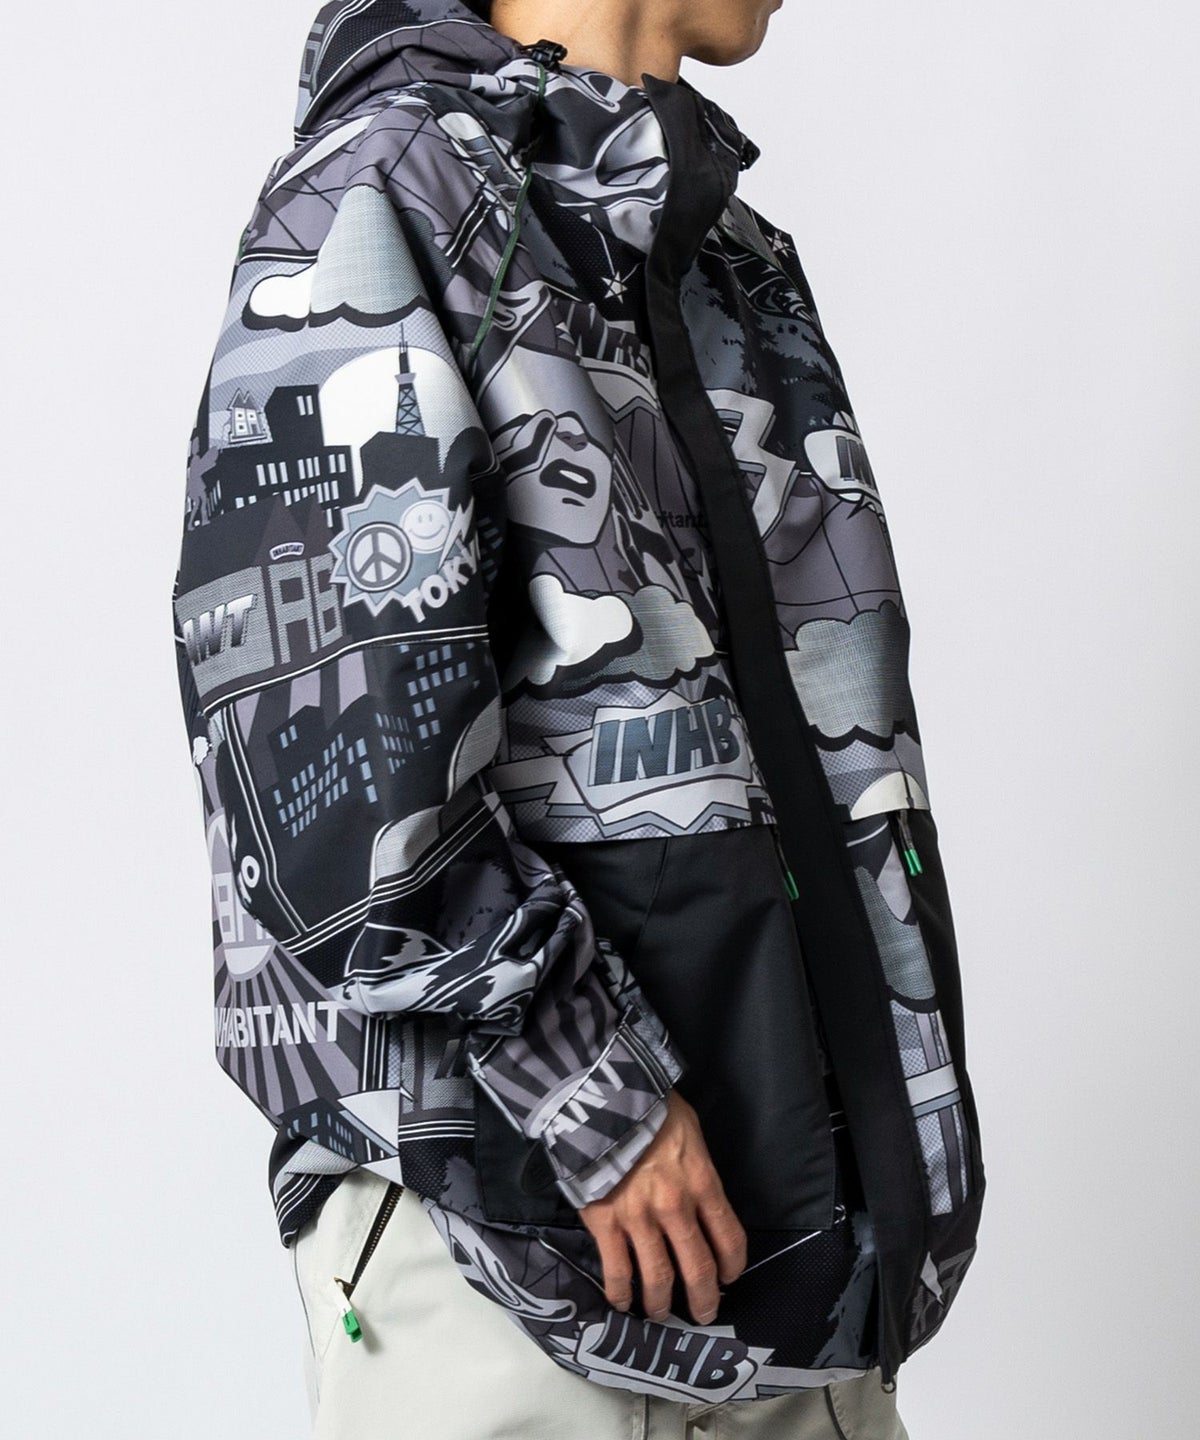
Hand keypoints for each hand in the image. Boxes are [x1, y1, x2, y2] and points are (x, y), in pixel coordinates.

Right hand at [578, 1088, 746, 1324]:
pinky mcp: (605, 1222)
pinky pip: (617, 1270)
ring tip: (660, 1314)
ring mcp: (639, 1218)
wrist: (600, 1098)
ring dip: (661, 1303)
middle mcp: (676, 1208)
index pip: (729, 1238)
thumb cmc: (650, 1108)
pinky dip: (621, 1294)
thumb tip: (701, 1196)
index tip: (728, 1278)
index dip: (732, 1266)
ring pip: (658, 1278)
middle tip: (704, 1313)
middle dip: (704, 1298)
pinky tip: (622, 1304)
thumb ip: (698, 1168)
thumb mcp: (690, 1130)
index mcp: (702, 1182)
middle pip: (697, 1268)